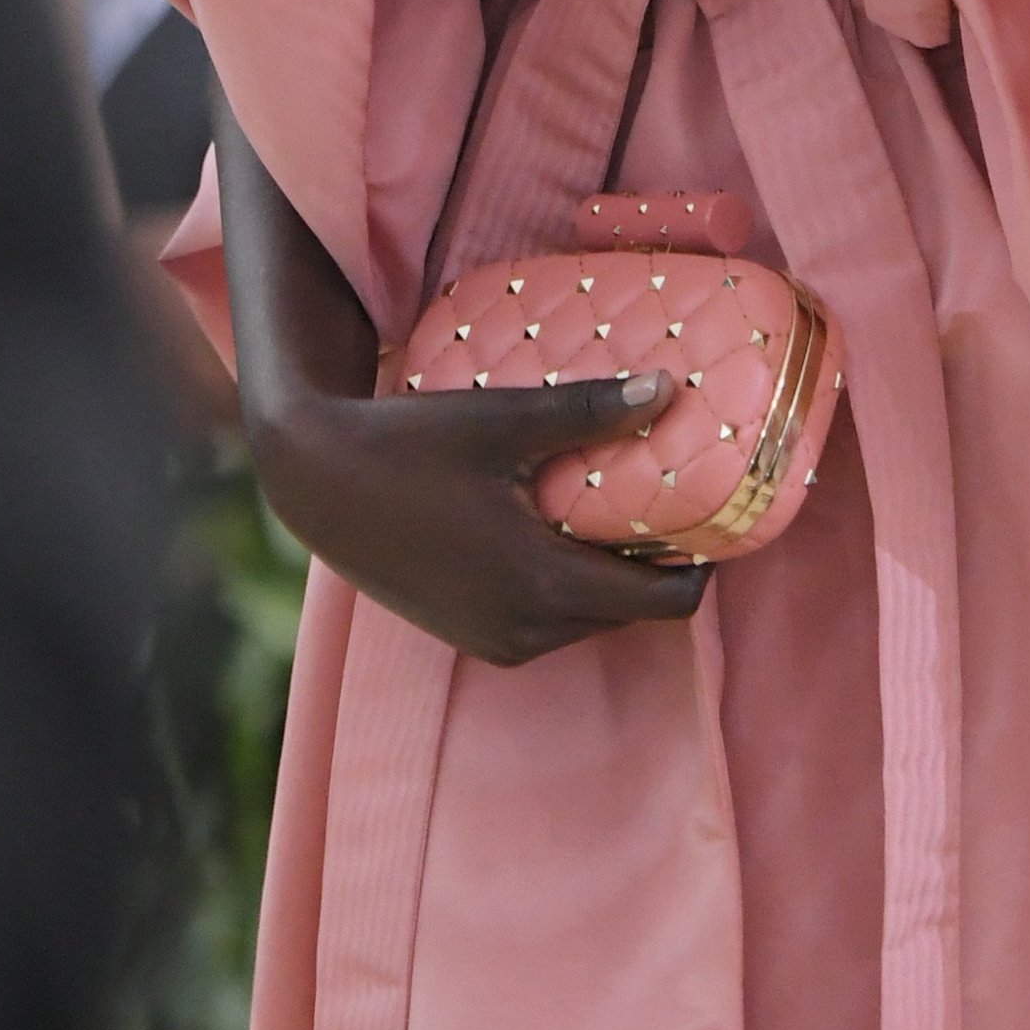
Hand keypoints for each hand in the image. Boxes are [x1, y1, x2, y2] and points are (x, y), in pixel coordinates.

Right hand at [256, 370, 709, 665]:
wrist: (316, 483)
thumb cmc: (408, 443)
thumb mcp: (503, 420)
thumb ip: (590, 411)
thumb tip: (671, 388)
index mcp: (543, 584)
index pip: (666, 602)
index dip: (702, 560)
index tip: (713, 509)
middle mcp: (525, 630)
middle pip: (634, 612)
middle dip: (660, 563)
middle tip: (670, 494)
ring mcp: (495, 641)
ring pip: (592, 619)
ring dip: (613, 574)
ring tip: (616, 503)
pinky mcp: (472, 637)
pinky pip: (550, 621)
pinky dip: (570, 584)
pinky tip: (560, 524)